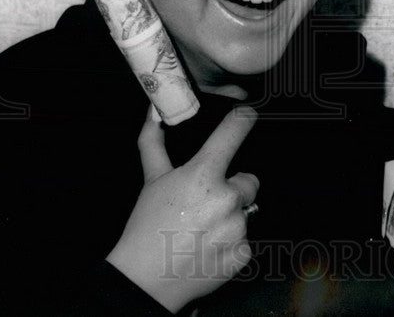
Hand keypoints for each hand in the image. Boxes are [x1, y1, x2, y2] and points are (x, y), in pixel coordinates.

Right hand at [107, 104, 258, 312]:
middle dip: (232, 188)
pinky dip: (231, 243)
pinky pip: (245, 239)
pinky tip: (208, 247)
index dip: (243, 119)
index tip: (248, 115)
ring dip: (230, 218)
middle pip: (248, 180)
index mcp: (204, 175)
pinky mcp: (243, 253)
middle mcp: (225, 198)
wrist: (144, 280)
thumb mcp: (151, 180)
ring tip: (202, 228)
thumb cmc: (146, 227)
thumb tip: (153, 114)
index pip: (235, 131)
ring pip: (246, 212)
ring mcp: (237, 227)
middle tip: (205, 202)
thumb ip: (153, 142)